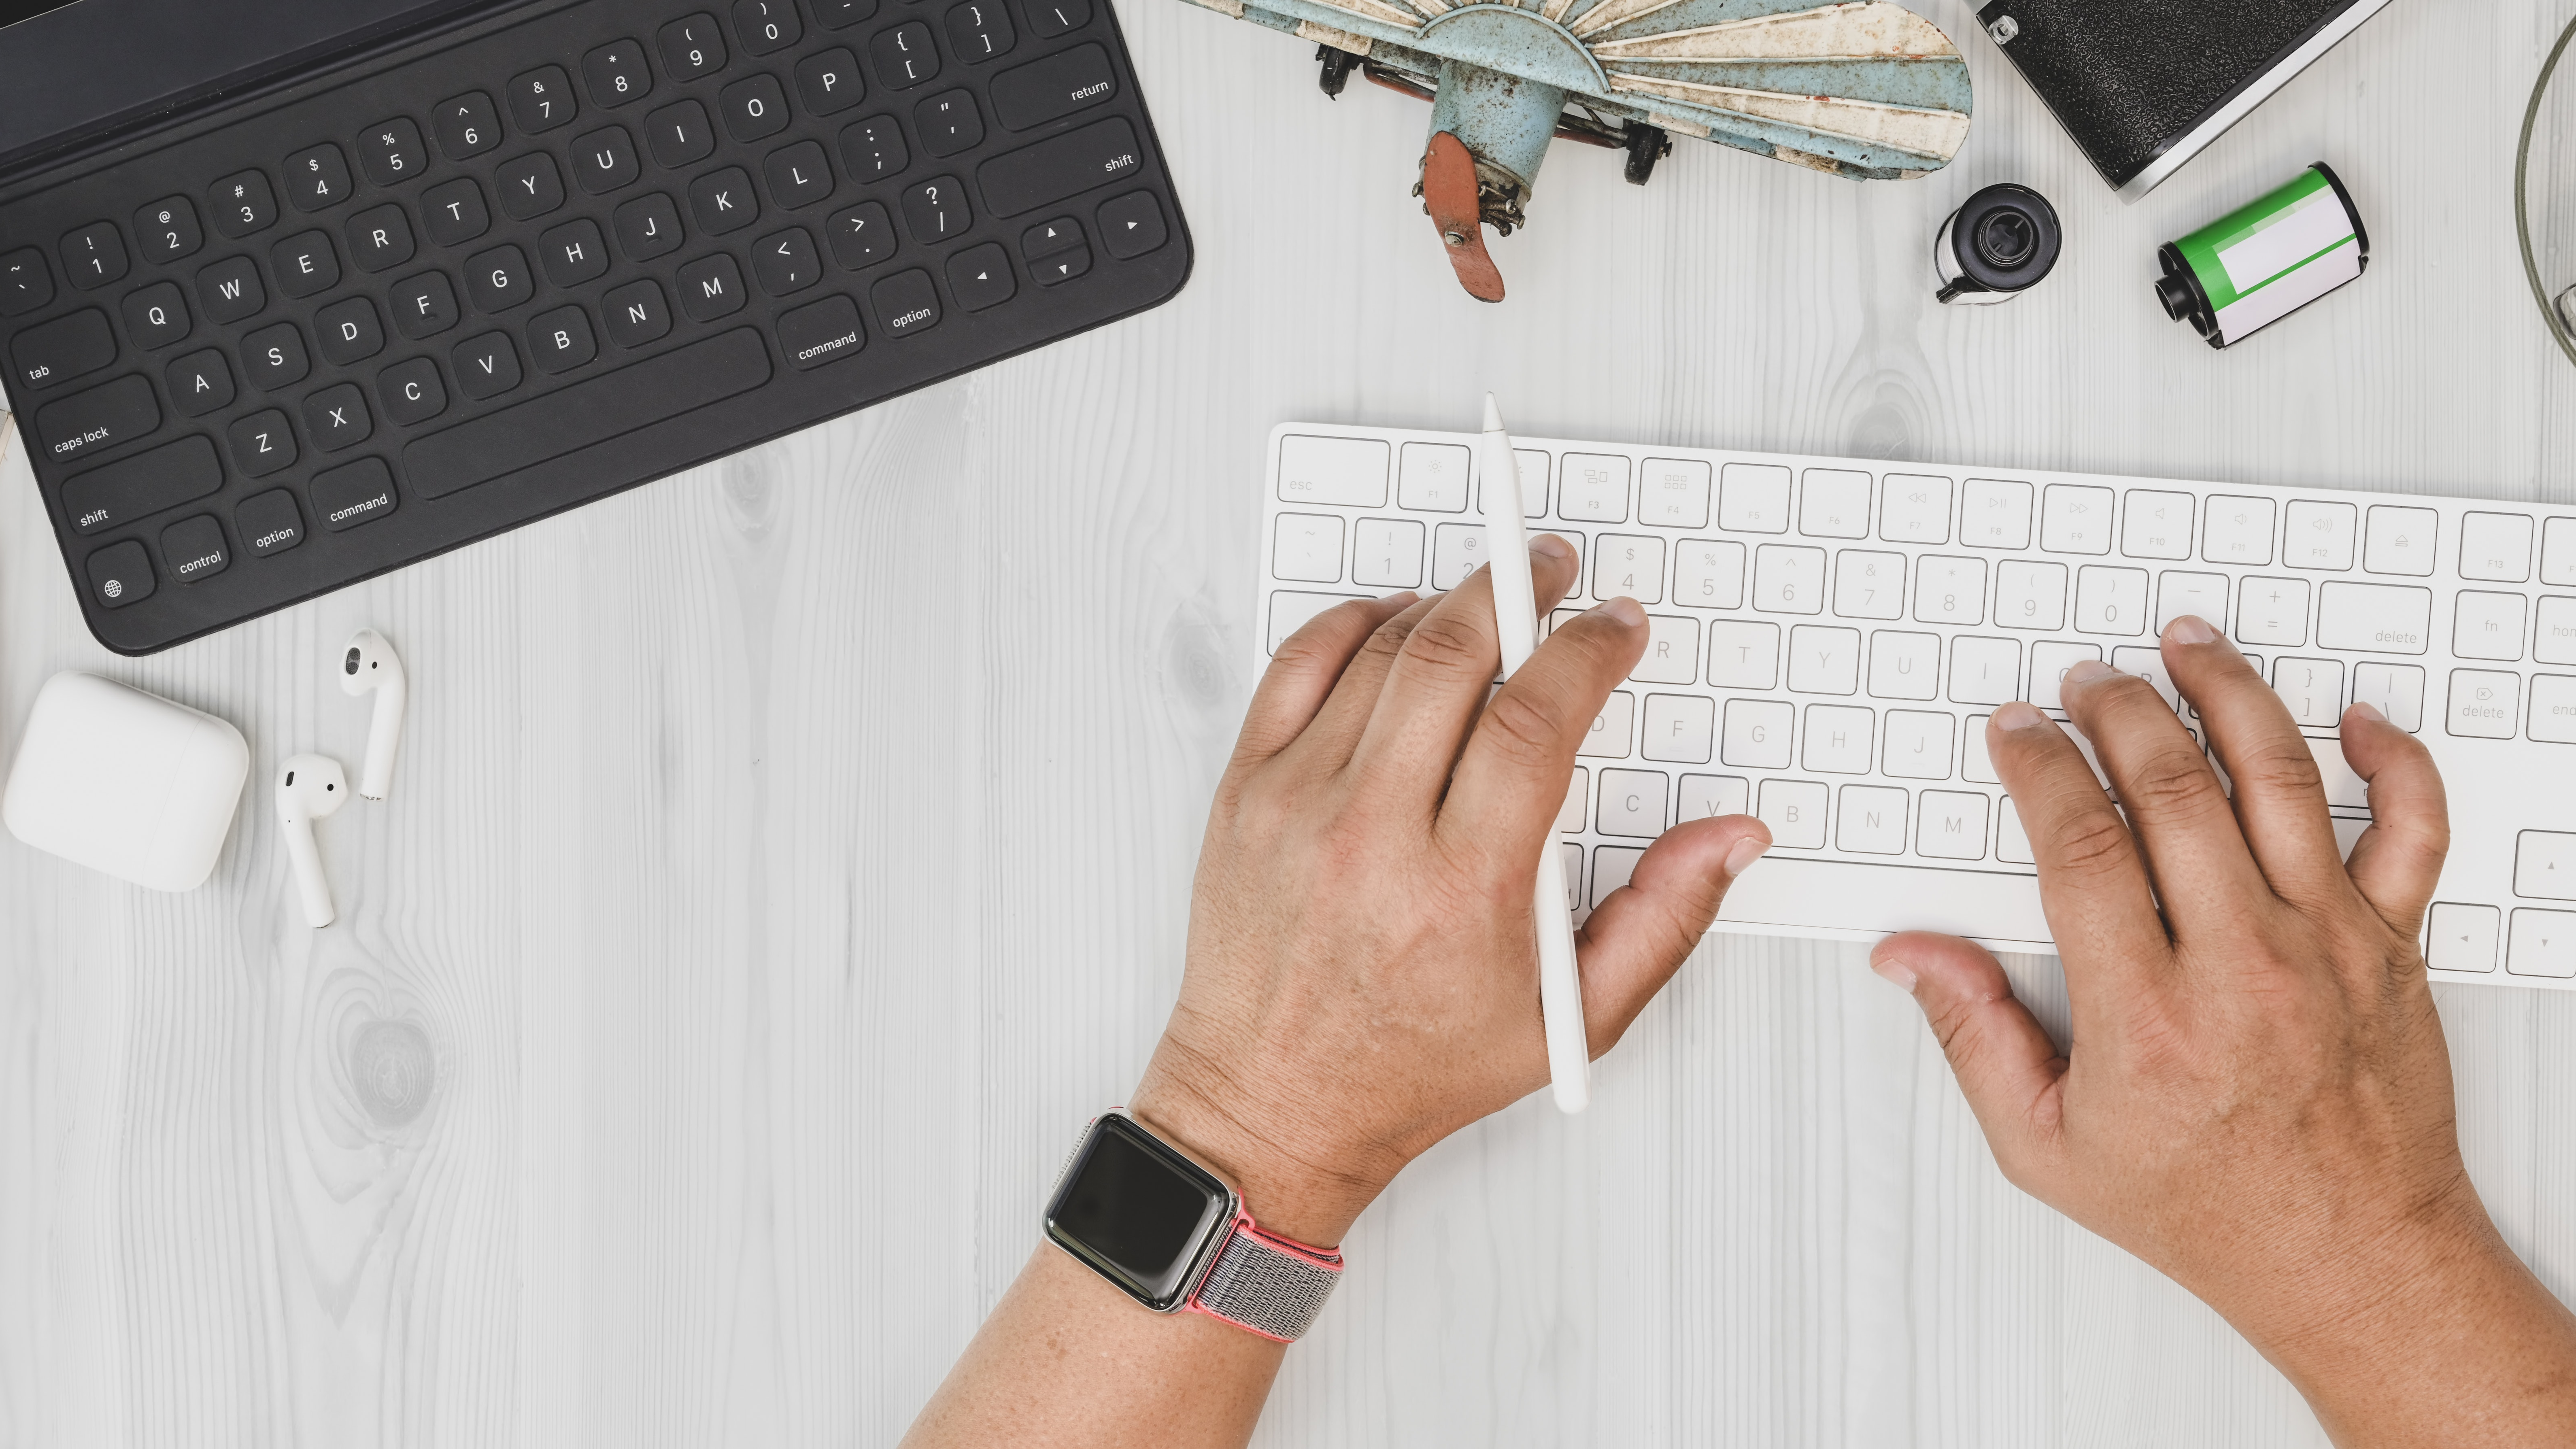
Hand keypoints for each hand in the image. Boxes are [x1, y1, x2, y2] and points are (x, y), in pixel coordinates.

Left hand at [1130, 537, 1771, 1244]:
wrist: (1275, 1102)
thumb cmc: (1414, 1065)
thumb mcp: (1571, 1019)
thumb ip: (1665, 919)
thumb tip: (1733, 836)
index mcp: (1462, 887)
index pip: (1536, 719)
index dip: (1588, 650)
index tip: (1615, 626)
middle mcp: (1373, 835)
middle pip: (1454, 655)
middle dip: (1518, 588)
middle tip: (1552, 567)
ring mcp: (1297, 805)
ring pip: (1380, 650)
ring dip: (1446, 605)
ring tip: (1490, 599)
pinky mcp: (1244, 793)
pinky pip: (1297, 667)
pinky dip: (1353, 625)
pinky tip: (1396, 624)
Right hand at [1871, 615, 2575, 1443]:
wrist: (2353, 1261)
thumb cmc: (2209, 1208)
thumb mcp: (2047, 1148)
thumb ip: (1974, 1039)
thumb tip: (1913, 957)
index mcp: (2150, 1016)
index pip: (2083, 846)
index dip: (2041, 769)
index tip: (2019, 734)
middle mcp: (2245, 968)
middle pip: (2175, 789)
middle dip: (2117, 713)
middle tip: (2087, 684)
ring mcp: (2331, 948)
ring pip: (2281, 781)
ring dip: (2228, 695)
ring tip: (2188, 649)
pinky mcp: (2394, 948)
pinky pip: (2413, 829)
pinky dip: (2392, 760)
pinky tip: (2354, 721)